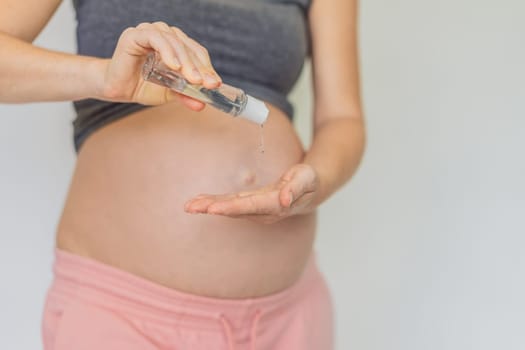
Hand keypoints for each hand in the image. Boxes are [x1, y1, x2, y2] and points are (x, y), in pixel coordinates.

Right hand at [101, 22, 221, 108]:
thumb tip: (203, 105)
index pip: (196, 52)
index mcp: (176, 45)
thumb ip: (186, 95)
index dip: (207, 67)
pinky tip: (174, 66)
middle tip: (207, 84)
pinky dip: (168, 52)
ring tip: (193, 79)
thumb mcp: (170, 93)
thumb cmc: (143, 87)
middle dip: (199, 67)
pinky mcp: (135, 35)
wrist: (117, 89)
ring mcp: (150, 32)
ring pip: (175, 42)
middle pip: (188, 47)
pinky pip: (156, 38)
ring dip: (186, 61)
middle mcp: (164, 35)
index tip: (215, 83)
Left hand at [184, 164, 320, 223]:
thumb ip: (296, 187)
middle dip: (212, 208)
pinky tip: (199, 203)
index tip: (213, 209)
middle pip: (234, 210)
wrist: (311, 190)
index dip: (231, 207)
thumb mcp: (307, 178)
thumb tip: (285, 199)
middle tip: (191, 207)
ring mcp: (256, 209)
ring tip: (189, 206)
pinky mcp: (251, 204)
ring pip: (229, 209)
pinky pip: (230, 205)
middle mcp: (263, 211)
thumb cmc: (309, 180)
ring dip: (208, 207)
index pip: (250, 206)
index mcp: (275, 205)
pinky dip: (214, 203)